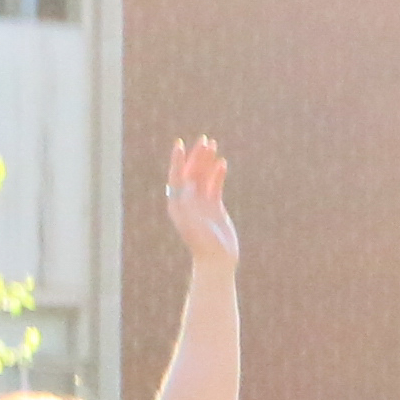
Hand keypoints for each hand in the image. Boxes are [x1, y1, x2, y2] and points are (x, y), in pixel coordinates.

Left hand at [163, 137, 236, 266]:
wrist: (216, 259)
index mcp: (177, 202)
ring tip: (213, 146)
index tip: (179, 144)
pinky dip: (218, 175)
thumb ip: (188, 199)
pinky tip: (222, 164)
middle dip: (196, 156)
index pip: (176, 175)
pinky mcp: (214, 206)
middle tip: (204, 140)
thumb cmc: (202, 241)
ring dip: (207, 162)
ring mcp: (201, 202)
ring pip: (203, 177)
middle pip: (191, 172)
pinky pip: (215, 186)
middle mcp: (187, 200)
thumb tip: (188, 180)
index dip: (177, 160)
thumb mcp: (191, 219)